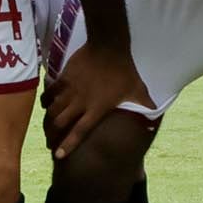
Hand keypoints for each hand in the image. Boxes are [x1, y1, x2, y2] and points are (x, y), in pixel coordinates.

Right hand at [43, 38, 147, 157]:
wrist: (109, 46)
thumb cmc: (124, 71)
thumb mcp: (137, 91)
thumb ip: (145, 106)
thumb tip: (156, 117)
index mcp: (96, 109)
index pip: (79, 132)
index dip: (68, 145)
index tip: (58, 156)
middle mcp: (80, 102)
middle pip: (60, 124)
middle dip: (52, 136)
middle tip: (49, 143)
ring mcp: (70, 90)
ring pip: (52, 110)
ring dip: (48, 121)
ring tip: (47, 128)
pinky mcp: (64, 78)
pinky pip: (49, 93)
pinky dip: (46, 100)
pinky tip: (45, 105)